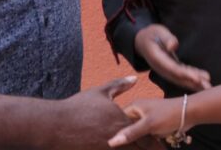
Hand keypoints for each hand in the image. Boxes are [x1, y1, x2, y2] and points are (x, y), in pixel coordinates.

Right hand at [43, 76, 162, 149]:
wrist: (56, 124)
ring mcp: (107, 147)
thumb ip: (119, 85)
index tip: (164, 142)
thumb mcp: (100, 92)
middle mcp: (117, 136)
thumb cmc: (78, 106)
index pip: (144, 133)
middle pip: (140, 147)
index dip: (155, 140)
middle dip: (151, 149)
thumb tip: (135, 79)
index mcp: (120, 120)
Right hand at [108, 97, 185, 147]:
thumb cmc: (168, 115)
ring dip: (136, 140)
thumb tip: (111, 142)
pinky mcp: (155, 126)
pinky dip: (144, 141)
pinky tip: (141, 148)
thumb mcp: (148, 125)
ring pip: (137, 132)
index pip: (118, 119)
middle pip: (127, 127)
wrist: (189, 113)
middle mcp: (140, 111)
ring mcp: (148, 119)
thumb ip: (130, 133)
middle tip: (119, 149)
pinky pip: (145, 135)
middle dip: (125, 137)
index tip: (107, 142)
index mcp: (135, 106)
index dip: (113, 130)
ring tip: (127, 149)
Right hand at [134, 25, 210, 90]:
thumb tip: (173, 46)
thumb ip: (167, 38)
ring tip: (208, 87)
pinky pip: (182, 76)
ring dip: (194, 84)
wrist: (142, 41)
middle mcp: (162, 68)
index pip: (173, 69)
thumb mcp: (157, 32)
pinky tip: (203, 80)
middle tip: (207, 87)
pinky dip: (192, 78)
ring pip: (181, 79)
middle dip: (193, 83)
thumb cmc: (152, 34)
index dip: (185, 74)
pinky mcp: (171, 69)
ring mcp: (166, 70)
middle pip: (179, 77)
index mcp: (157, 59)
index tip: (197, 78)